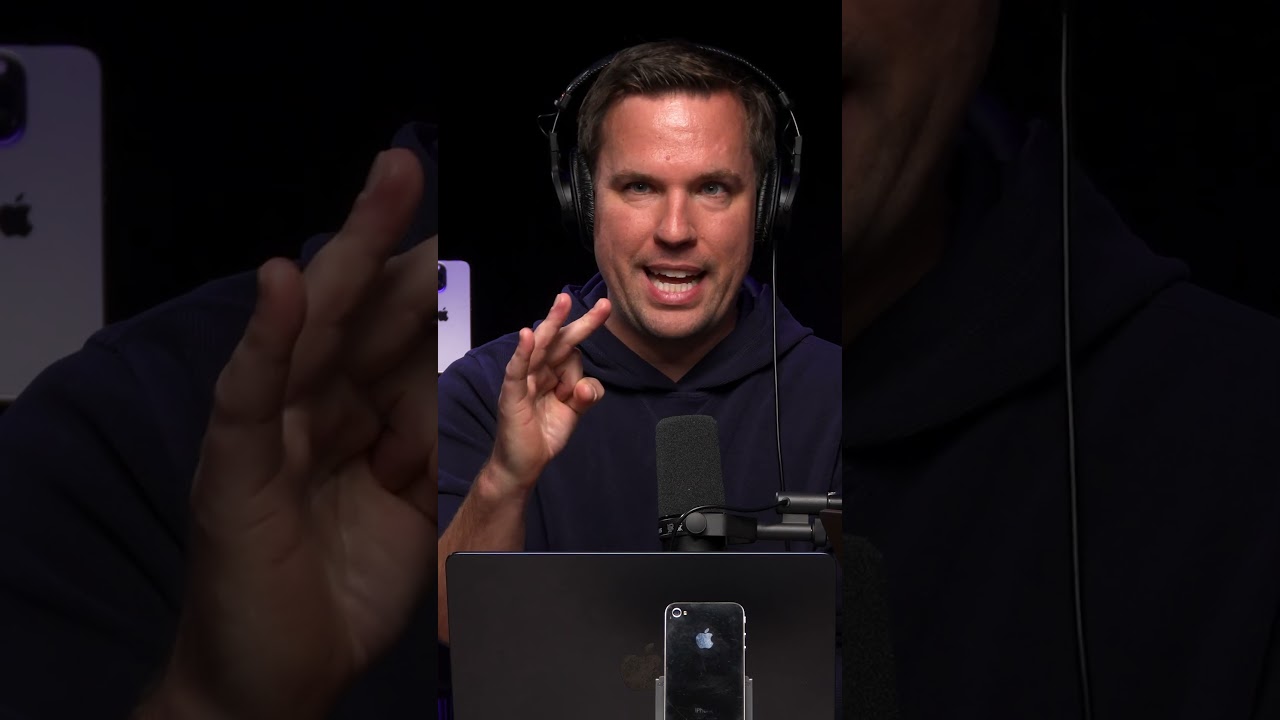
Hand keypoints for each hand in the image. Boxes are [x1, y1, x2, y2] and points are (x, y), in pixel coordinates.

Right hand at [150, 150, 437, 719]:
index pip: (394, 339)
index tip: (460, 233)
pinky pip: (250, 395)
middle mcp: (310, 412)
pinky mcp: (234, 470)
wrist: (277, 677)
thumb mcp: (409, 506)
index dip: (427, 285)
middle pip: (355, 314)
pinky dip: (264, 338)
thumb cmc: (339, 590)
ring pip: (309, 330)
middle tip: (410, 169)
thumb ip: (424, 440)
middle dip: (391, 244)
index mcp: (353, 419)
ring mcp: (269, 434)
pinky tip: (285, 283)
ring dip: (346, 255)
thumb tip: (451, 378)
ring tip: (383, 185)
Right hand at [487, 292, 610, 494]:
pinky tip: (526, 336)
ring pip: (538, 348)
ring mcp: (524, 380)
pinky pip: (516, 370)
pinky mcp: (512, 394)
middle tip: (601, 304)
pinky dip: (521, 353)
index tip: (605, 308)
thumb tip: (585, 384)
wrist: (523, 465)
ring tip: (562, 304)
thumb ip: (586, 395)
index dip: (588, 332)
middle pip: (559, 340)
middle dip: (578, 321)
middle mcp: (539, 370)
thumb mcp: (574, 413)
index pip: (573, 348)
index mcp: (554, 372)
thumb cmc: (544, 434)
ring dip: (550, 325)